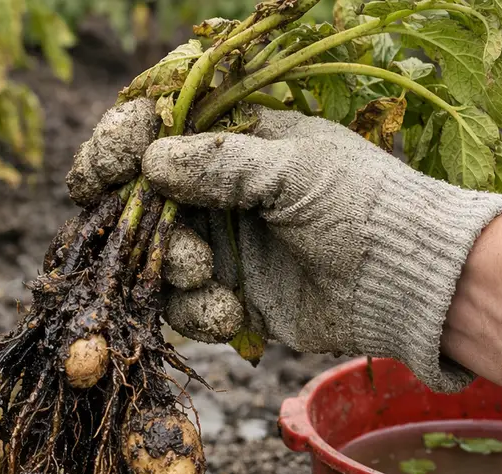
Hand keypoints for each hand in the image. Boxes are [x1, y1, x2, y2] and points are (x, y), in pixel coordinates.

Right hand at [66, 99, 501, 391]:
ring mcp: (222, 244)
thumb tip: (150, 162)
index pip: (154, 132)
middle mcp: (219, 191)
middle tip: (164, 241)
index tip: (94, 177)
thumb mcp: (292, 171)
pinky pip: (181, 306)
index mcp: (234, 140)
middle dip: (139, 226)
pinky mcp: (229, 296)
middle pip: (141, 202)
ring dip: (170, 271)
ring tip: (205, 276)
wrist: (407, 282)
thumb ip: (219, 164)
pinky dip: (195, 311)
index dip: (116, 150)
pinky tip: (228, 312)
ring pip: (154, 259)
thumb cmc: (361, 206)